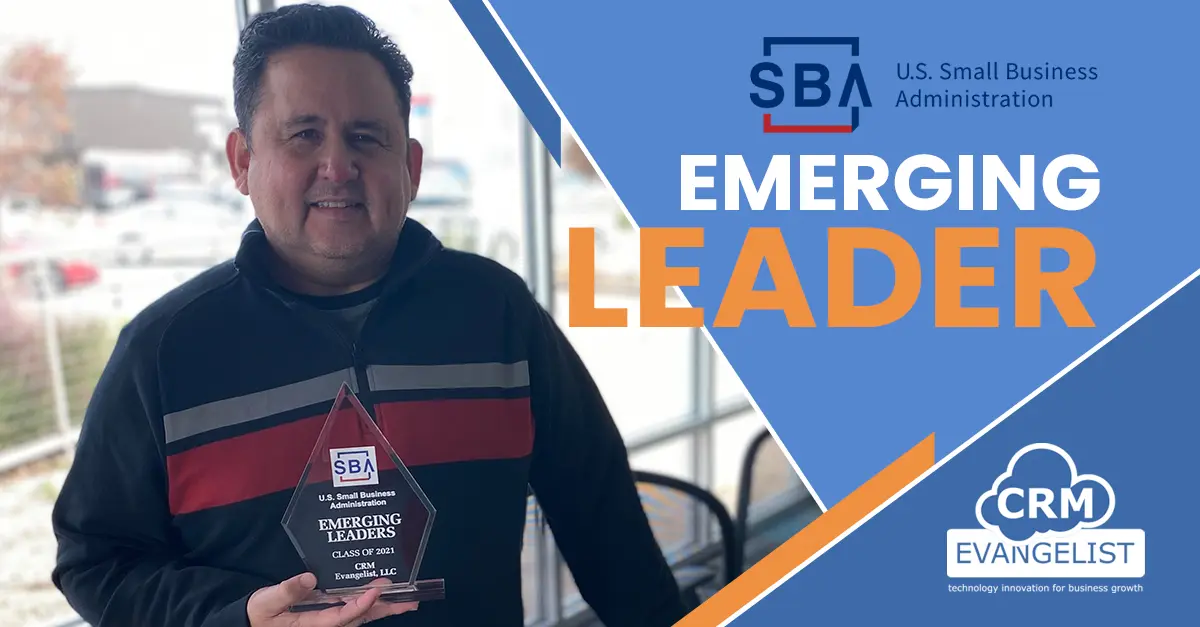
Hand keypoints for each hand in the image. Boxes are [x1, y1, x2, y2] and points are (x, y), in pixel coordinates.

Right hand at [247, 573, 417, 626]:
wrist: (252, 622)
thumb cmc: (259, 613)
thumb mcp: (267, 602)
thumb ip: (287, 591)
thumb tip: (310, 578)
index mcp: (312, 625)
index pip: (342, 617)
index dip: (360, 605)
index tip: (376, 590)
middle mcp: (325, 624)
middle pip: (360, 618)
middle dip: (385, 609)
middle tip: (410, 601)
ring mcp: (328, 620)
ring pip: (360, 615)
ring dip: (383, 606)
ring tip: (407, 599)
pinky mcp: (328, 614)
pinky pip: (353, 610)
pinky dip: (370, 602)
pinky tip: (383, 594)